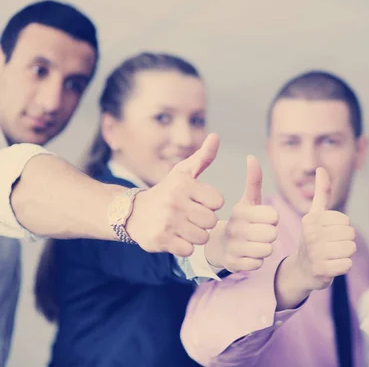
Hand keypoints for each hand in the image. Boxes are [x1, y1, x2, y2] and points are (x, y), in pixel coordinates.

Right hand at [126, 133, 224, 256]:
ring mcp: (167, 222)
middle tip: (190, 217)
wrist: (132, 213)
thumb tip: (216, 136)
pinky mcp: (160, 240)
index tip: (199, 202)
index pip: (218, 201)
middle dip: (204, 222)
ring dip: (196, 236)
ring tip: (184, 228)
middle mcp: (175, 202)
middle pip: (211, 221)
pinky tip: (175, 238)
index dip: (211, 204)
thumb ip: (203, 157)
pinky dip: (184, 247)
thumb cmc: (166, 192)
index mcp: (184, 185)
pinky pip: (189, 250)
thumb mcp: (183, 172)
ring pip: (202, 237)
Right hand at [205, 155, 278, 271]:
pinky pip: (258, 264)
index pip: (274, 217)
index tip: (264, 219)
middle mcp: (235, 228)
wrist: (218, 245)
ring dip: (265, 248)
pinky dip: (257, 261)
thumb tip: (252, 157)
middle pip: (273, 235)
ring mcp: (233, 247)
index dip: (272, 219)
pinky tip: (248, 254)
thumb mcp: (247, 200)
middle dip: (271, 234)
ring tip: (255, 243)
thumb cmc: (240, 220)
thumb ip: (253, 180)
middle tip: (261, 233)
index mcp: (240, 211)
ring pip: (267, 250)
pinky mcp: (233, 264)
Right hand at [289, 167, 356, 291]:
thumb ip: (321, 192)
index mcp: (311, 219)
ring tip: (331, 256)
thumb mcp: (315, 214)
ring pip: (351, 249)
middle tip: (331, 247)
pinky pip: (347, 265)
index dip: (342, 228)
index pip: (346, 221)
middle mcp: (311, 235)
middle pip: (351, 234)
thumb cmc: (313, 238)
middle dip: (345, 242)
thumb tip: (321, 168)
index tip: (328, 234)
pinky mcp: (321, 270)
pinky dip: (343, 267)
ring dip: (345, 255)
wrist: (301, 270)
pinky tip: (332, 266)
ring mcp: (315, 253)